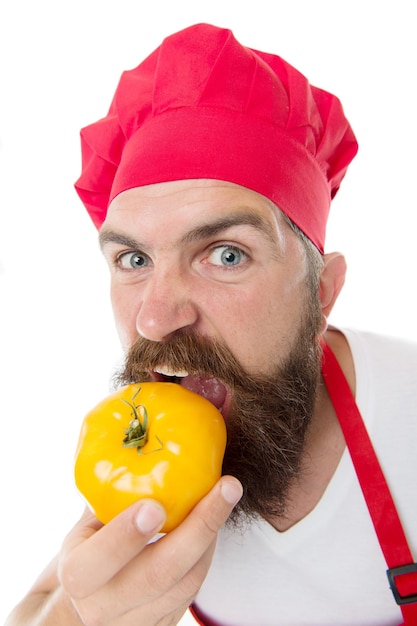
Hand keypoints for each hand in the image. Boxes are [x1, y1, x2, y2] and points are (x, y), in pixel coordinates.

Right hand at [58, 476, 241, 624]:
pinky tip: (216, 518)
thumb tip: (135, 434)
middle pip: (156, 576)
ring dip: (212, 534)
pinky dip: (208, 550)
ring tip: (227, 492)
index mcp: (78, 575)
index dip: (125, 537)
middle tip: (225, 487)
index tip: (155, 505)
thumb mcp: (87, 525)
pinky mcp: (163, 623)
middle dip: (197, 528)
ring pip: (184, 584)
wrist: (89, 602)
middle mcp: (104, 607)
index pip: (95, 563)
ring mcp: (136, 622)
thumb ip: (106, 497)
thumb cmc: (91, 548)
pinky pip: (193, 589)